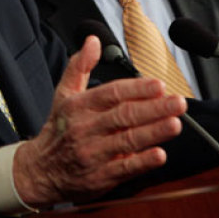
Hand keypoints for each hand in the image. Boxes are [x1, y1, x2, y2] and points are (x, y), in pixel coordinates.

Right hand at [13, 35, 186, 206]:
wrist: (41, 170)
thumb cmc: (58, 129)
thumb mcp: (63, 94)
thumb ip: (80, 66)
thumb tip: (93, 41)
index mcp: (78, 106)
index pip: (110, 94)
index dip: (136, 89)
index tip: (158, 84)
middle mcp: (85, 128)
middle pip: (123, 115)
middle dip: (153, 108)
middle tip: (177, 102)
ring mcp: (93, 153)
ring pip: (127, 140)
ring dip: (153, 132)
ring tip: (174, 123)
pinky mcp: (101, 176)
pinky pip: (124, 168)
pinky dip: (142, 162)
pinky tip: (159, 155)